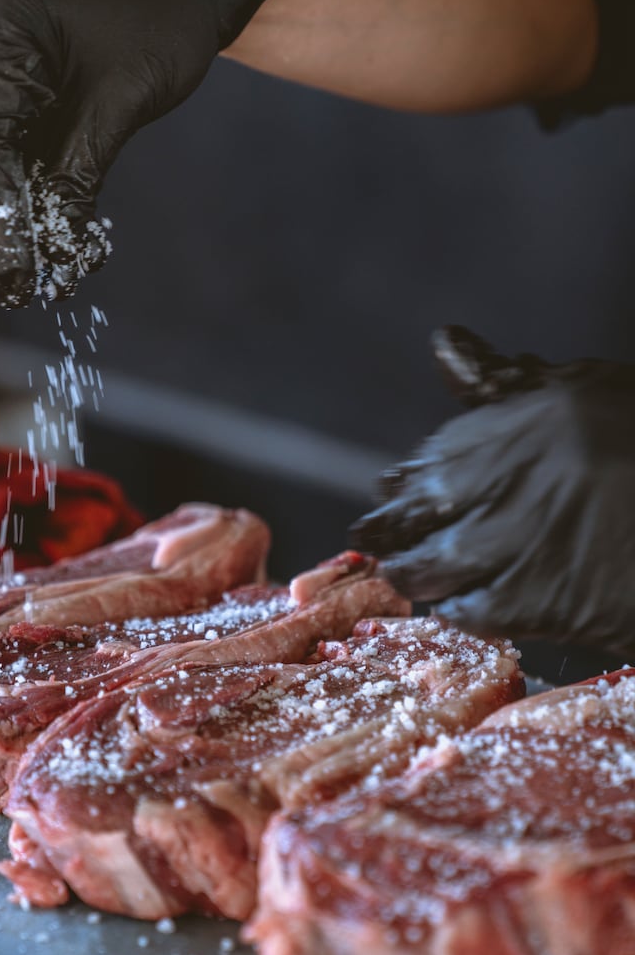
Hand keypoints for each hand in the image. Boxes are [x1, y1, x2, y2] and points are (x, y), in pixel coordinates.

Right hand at [0, 0, 267, 307]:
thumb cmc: (168, 20)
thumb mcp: (123, 102)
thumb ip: (75, 175)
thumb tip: (52, 254)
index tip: (8, 268)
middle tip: (8, 286)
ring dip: (2, 209)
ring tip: (18, 276)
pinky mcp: (3, 62)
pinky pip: (0, 133)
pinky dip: (19, 184)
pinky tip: (34, 237)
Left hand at [350, 327, 634, 650]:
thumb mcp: (584, 394)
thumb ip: (506, 380)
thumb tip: (444, 343)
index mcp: (518, 428)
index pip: (426, 463)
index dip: (402, 484)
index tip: (387, 492)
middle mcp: (508, 486)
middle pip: (412, 519)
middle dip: (385, 531)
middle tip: (371, 539)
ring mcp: (523, 549)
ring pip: (432, 569)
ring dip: (411, 572)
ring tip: (403, 574)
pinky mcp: (547, 604)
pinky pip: (477, 612)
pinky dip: (457, 609)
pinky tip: (455, 604)